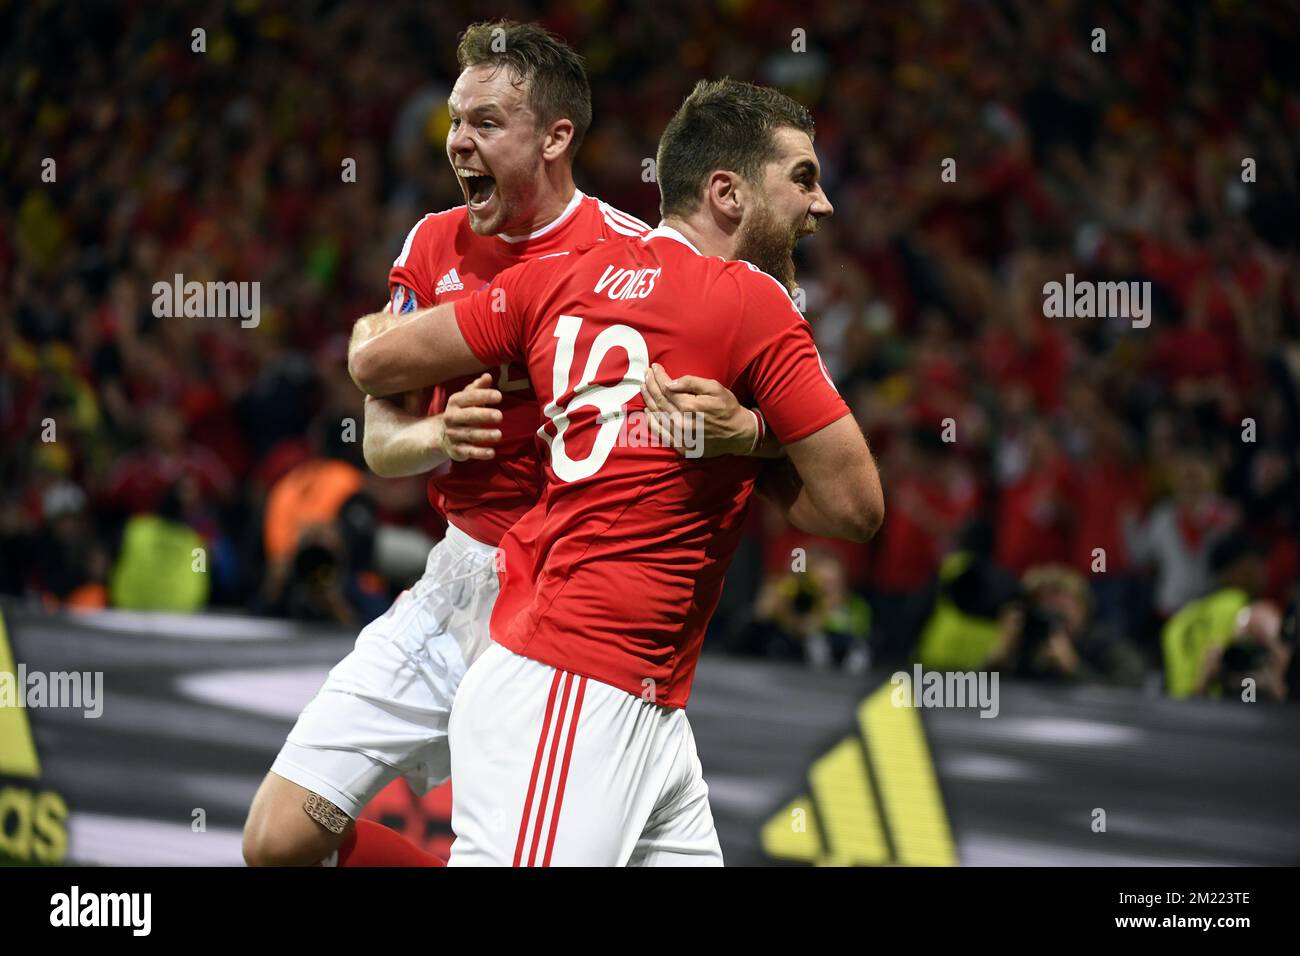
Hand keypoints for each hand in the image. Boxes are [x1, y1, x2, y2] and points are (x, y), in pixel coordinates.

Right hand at [435, 372, 502, 461]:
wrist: (442, 434)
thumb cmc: (463, 411)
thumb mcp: (468, 398)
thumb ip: (479, 388)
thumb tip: (488, 376)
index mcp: (455, 402)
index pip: (469, 397)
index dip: (484, 396)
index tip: (499, 396)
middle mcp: (451, 417)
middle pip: (468, 416)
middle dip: (484, 415)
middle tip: (500, 416)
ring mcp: (453, 434)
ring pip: (469, 434)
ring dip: (484, 435)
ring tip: (499, 434)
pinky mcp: (456, 450)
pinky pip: (469, 452)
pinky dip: (480, 453)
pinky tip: (492, 453)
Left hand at [640, 363, 756, 457]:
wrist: (739, 434)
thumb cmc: (728, 408)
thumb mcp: (715, 388)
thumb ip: (692, 383)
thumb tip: (671, 382)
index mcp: (690, 406)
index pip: (666, 388)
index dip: (658, 377)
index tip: (654, 367)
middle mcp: (682, 422)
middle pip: (659, 401)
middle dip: (651, 385)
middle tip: (646, 374)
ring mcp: (680, 436)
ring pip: (657, 415)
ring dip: (648, 400)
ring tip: (644, 388)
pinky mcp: (681, 446)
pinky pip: (661, 433)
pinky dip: (652, 421)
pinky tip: (647, 412)